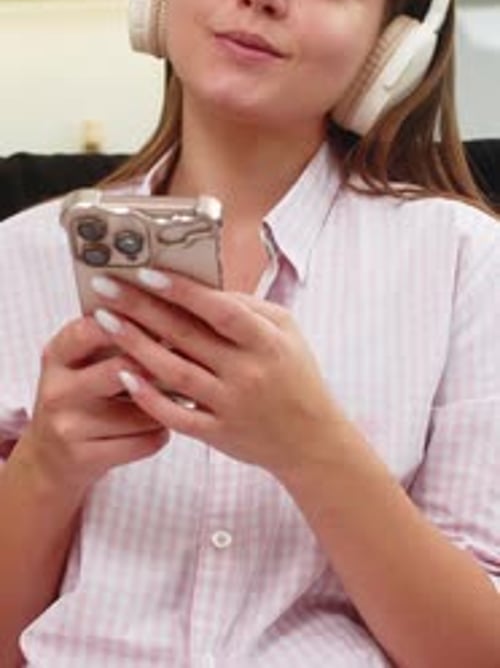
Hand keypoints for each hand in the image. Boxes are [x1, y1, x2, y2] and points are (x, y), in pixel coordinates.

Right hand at [24, 316, 169, 495]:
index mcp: (56, 355)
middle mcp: (56, 390)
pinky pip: (145, 440)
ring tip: (179, 395)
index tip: (165, 316)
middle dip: (159, 364)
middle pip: (120, 368)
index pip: (92, 328)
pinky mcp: (84, 458)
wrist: (49, 460)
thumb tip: (173, 307)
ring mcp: (67, 427)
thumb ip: (113, 337)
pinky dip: (162, 431)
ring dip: (168, 403)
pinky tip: (162, 425)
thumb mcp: (81, 364)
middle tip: (189, 358)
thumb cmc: (82, 398)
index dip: (131, 320)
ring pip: (142, 409)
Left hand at [90, 270, 340, 479]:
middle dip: (141, 308)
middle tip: (106, 288)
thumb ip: (248, 307)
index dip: (182, 291)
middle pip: (186, 335)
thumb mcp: (286, 332)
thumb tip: (201, 287)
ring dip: (135, 345)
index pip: (220, 310)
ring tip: (104, 321)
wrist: (312, 441)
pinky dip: (148, 397)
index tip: (146, 272)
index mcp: (267, 341)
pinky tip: (123, 375)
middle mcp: (248, 372)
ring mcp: (231, 406)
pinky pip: (176, 415)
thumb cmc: (296, 376)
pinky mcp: (218, 434)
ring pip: (174, 372)